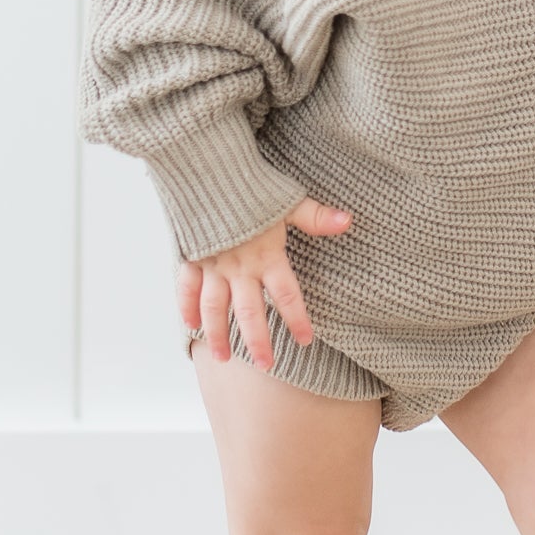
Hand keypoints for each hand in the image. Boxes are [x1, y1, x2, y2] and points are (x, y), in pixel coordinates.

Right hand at [177, 197, 353, 371]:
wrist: (205, 169)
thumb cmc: (250, 183)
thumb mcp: (286, 199)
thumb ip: (315, 216)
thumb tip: (348, 221)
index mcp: (266, 255)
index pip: (286, 295)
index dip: (297, 319)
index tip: (305, 340)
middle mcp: (239, 267)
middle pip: (249, 312)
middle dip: (257, 341)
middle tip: (266, 365)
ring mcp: (212, 264)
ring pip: (214, 309)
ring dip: (218, 335)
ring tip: (224, 357)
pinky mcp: (191, 256)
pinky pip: (186, 288)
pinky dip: (186, 308)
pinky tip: (190, 327)